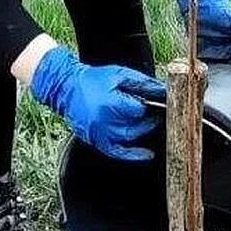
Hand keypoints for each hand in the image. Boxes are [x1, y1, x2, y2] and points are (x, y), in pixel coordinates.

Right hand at [30, 47, 165, 160]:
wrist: (66, 87)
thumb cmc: (93, 79)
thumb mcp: (119, 74)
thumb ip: (143, 83)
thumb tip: (163, 90)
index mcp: (110, 104)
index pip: (139, 111)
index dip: (148, 107)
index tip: (153, 103)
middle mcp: (103, 122)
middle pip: (136, 127)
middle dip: (147, 121)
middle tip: (154, 114)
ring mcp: (98, 134)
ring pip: (128, 139)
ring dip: (141, 133)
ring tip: (149, 124)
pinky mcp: (95, 140)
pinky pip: (117, 152)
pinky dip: (132, 155)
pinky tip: (147, 154)